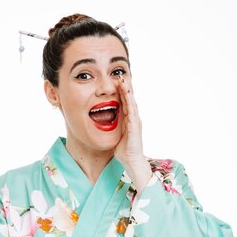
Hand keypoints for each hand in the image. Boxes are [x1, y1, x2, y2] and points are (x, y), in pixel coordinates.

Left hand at [114, 77, 151, 192]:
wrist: (131, 161)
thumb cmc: (123, 150)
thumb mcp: (115, 134)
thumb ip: (111, 127)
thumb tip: (101, 123)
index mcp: (128, 119)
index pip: (124, 102)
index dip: (121, 92)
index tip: (116, 81)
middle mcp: (133, 118)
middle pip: (129, 99)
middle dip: (125, 87)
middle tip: (120, 75)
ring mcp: (135, 121)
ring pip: (131, 102)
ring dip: (127, 90)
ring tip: (123, 80)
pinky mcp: (134, 125)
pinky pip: (131, 110)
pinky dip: (128, 101)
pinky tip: (126, 93)